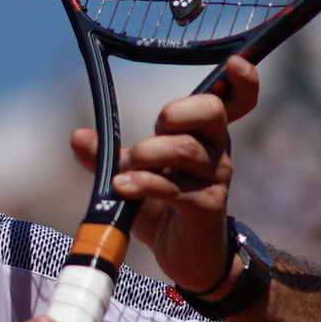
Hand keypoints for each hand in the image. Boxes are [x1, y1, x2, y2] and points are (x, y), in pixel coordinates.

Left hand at [74, 54, 256, 296]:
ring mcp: (215, 178)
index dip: (242, 80)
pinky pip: (175, 187)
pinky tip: (124, 187)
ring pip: (186, 149)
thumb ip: (107, 157)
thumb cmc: (163, 208)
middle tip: (153, 129)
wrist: (185, 257)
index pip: (236, 100)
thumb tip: (78, 136)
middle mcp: (217, 150)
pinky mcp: (206, 207)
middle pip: (211, 111)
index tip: (235, 64)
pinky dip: (143, 183)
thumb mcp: (133, 176)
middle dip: (175, 112)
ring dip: (147, 154)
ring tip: (126, 170)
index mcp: (204, 135)